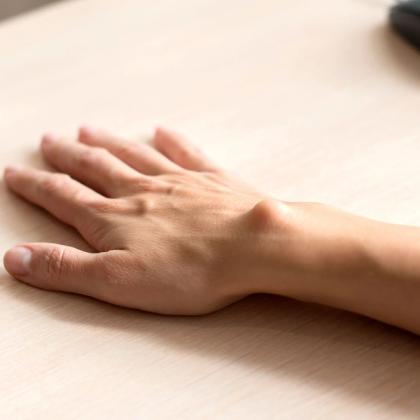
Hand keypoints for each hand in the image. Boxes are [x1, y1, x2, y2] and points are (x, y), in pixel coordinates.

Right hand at [3, 127, 278, 314]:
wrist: (253, 248)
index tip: (16, 172)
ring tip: (88, 129)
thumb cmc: (190, 272)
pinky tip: (162, 130)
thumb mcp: (118, 283)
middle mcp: (142, 192)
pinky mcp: (211, 180)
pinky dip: (172, 140)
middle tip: (49, 141)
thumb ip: (67, 270)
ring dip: (108, 142)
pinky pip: (186, 153)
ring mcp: (178, 181)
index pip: (64, 197)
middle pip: (96, 168)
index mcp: (116, 219)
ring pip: (134, 155)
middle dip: (68, 156)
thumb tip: (16, 259)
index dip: (36, 186)